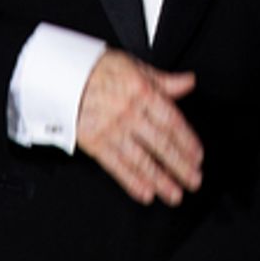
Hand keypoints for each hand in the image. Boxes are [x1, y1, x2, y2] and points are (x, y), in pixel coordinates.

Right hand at [76, 50, 203, 205]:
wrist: (61, 76)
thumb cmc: (98, 70)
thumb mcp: (135, 66)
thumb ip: (164, 80)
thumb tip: (188, 81)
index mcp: (142, 92)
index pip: (171, 121)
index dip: (187, 141)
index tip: (197, 156)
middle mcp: (129, 112)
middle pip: (160, 143)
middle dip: (179, 165)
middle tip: (193, 180)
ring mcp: (112, 129)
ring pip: (141, 158)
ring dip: (160, 179)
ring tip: (174, 194)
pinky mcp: (95, 143)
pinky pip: (116, 165)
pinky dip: (132, 181)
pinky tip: (145, 192)